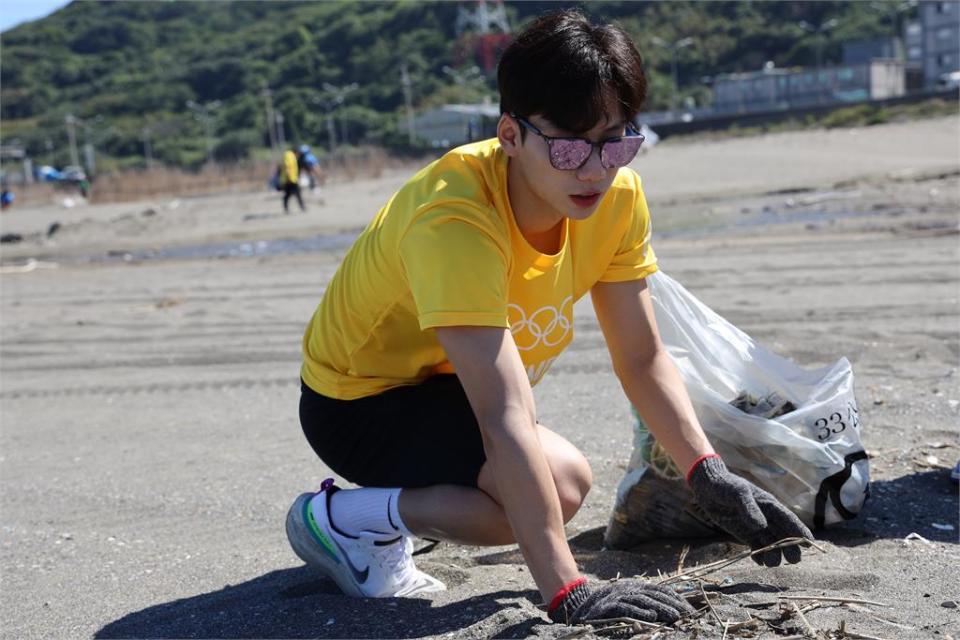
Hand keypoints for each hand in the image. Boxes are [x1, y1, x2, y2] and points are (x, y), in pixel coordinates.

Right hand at [549, 578, 694, 624]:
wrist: (576, 607)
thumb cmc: (604, 608)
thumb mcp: (625, 602)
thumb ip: (642, 603)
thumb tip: (665, 610)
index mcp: (633, 587)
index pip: (658, 590)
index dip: (674, 598)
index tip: (690, 609)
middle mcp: (627, 589)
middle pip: (654, 594)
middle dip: (673, 603)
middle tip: (688, 613)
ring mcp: (618, 596)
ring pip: (644, 600)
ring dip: (662, 608)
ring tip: (676, 616)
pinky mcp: (608, 606)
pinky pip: (626, 608)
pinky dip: (639, 611)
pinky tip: (651, 616)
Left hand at [687, 455, 813, 565]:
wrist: (707, 486)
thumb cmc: (725, 486)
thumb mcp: (738, 493)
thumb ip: (749, 509)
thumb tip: (761, 526)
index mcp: (769, 505)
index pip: (789, 520)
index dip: (801, 532)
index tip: (811, 545)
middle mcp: (766, 517)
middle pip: (784, 535)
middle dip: (791, 548)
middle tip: (792, 560)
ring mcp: (756, 526)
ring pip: (771, 544)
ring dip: (774, 554)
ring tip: (770, 563)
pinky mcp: (744, 533)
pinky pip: (756, 547)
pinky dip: (759, 555)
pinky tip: (759, 561)